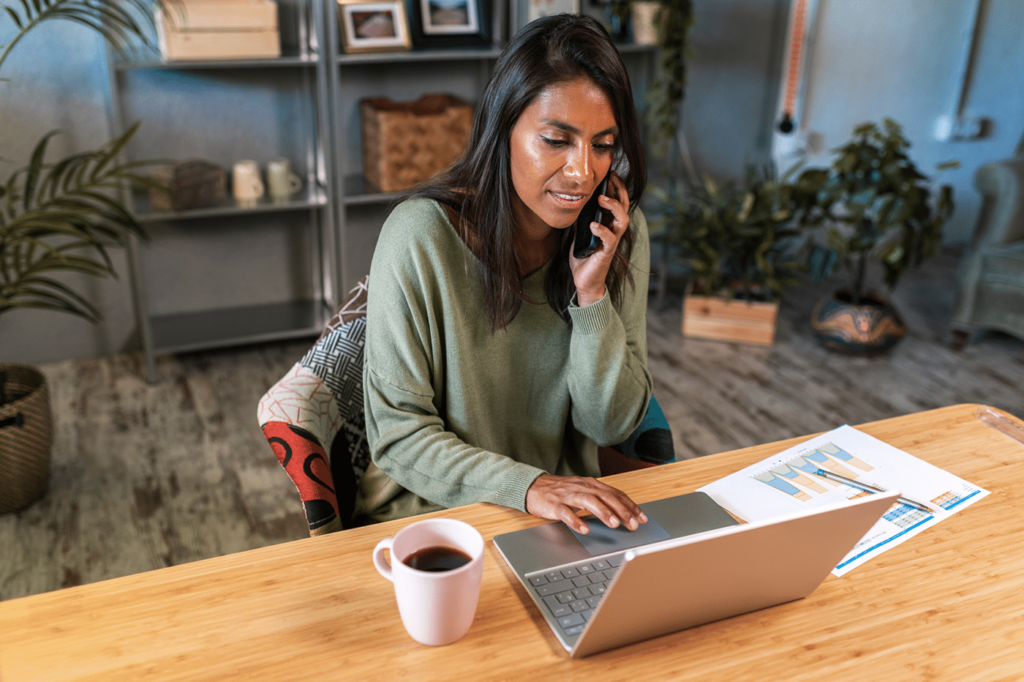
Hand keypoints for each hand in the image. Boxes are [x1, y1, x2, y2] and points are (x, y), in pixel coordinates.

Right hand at [525, 473, 647, 533]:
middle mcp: (582, 487)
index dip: (630, 505)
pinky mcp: (554, 504)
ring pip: (589, 501)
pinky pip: (566, 513)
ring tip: (614, 524)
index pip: (615, 494)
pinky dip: (576, 521)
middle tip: (633, 524)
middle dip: (621, 510)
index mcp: (591, 484)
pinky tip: (584, 529)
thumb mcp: (583, 492)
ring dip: (603, 512)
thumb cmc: (560, 491)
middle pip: (606, 497)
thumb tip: (621, 513)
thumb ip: (599, 499)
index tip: (642, 517)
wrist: (532, 487)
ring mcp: (568, 495)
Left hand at [569, 171, 630, 306]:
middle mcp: (613, 231)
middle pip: (624, 207)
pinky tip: (593, 225)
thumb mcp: (579, 232)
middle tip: (611, 178)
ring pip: (622, 220)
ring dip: (613, 208)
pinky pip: (609, 239)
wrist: (584, 280)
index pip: (617, 202)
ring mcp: (611, 242)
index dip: (616, 187)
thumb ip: (581, 219)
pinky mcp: (606, 253)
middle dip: (619, 191)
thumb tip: (575, 202)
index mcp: (608, 224)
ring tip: (602, 199)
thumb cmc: (584, 257)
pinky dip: (602, 230)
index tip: (610, 173)